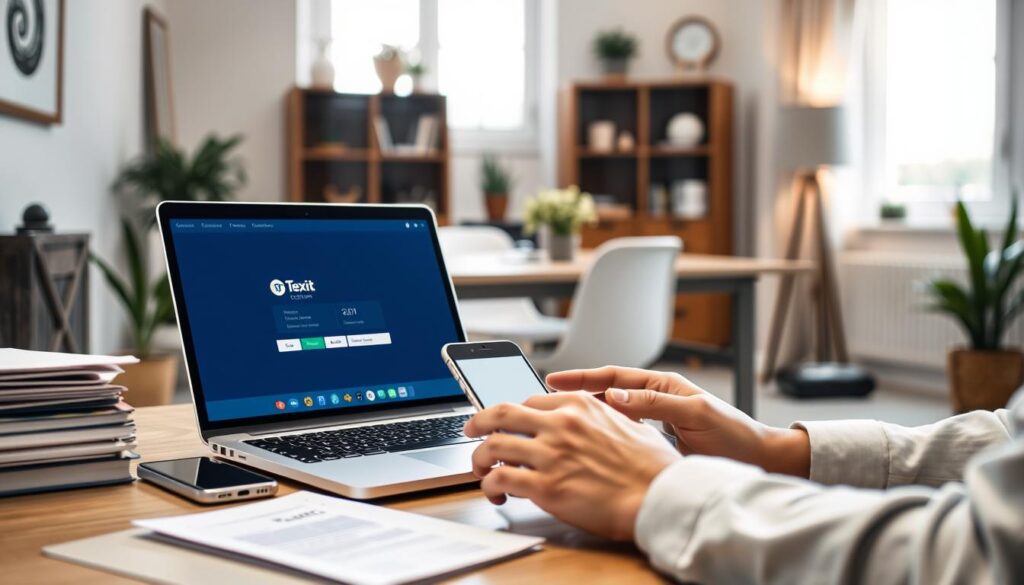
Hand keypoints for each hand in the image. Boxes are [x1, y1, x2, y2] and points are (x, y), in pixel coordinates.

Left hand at [463, 392, 680, 539]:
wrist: (662, 497)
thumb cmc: (653, 468)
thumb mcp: (631, 424)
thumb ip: (604, 416)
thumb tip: (601, 412)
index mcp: (580, 406)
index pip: (530, 401)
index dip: (513, 414)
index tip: (506, 422)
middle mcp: (561, 424)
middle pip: (500, 413)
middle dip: (478, 421)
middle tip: (471, 430)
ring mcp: (551, 454)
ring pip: (492, 445)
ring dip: (479, 458)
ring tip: (480, 469)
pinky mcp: (546, 487)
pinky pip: (501, 479)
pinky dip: (489, 485)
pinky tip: (495, 492)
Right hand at [546, 367, 809, 477]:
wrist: (757, 458)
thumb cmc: (733, 434)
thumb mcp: (695, 413)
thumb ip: (656, 403)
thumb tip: (615, 397)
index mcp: (662, 385)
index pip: (613, 377)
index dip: (582, 378)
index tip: (553, 379)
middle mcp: (655, 398)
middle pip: (605, 392)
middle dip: (574, 393)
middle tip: (543, 398)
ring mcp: (654, 419)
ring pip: (610, 414)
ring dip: (584, 414)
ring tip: (555, 420)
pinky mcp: (656, 440)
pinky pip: (621, 433)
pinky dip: (601, 435)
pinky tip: (584, 442)